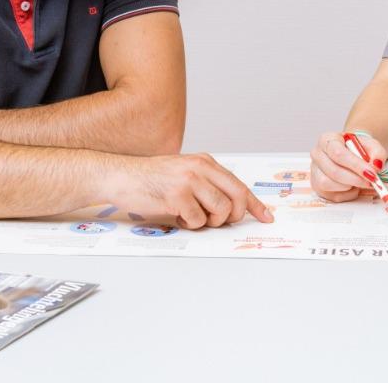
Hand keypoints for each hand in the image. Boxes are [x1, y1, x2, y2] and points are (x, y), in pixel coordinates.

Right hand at [110, 154, 272, 229]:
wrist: (120, 177)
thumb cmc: (151, 179)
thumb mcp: (183, 173)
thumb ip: (206, 184)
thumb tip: (231, 207)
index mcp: (205, 162)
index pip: (239, 184)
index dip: (255, 204)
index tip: (267, 217)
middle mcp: (200, 168)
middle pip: (237, 197)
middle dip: (234, 216)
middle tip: (217, 220)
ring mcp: (189, 181)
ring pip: (221, 210)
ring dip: (209, 221)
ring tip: (192, 216)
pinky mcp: (177, 196)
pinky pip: (198, 220)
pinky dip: (190, 224)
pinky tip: (177, 217)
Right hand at [310, 130, 386, 201]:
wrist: (351, 153)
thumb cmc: (358, 148)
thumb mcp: (371, 145)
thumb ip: (377, 152)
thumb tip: (376, 166)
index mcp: (327, 139)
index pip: (337, 152)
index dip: (355, 165)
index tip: (371, 173)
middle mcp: (317, 154)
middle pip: (333, 170)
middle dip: (355, 179)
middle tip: (371, 182)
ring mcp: (315, 171)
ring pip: (328, 184)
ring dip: (349, 186)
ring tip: (360, 182)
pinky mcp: (317, 186)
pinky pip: (332, 195)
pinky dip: (347, 194)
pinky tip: (354, 187)